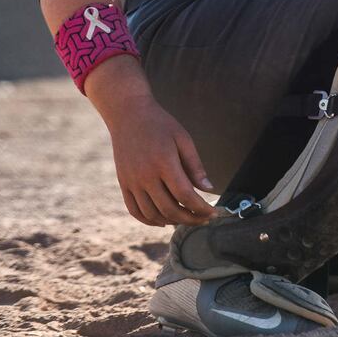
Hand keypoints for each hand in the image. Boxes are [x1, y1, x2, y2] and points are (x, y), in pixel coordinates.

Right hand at [104, 94, 217, 227]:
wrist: (129, 115)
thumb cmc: (161, 124)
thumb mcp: (183, 139)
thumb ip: (195, 166)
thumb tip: (209, 189)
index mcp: (164, 163)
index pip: (185, 195)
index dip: (201, 208)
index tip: (213, 212)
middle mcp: (145, 176)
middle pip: (169, 209)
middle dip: (190, 218)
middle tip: (204, 219)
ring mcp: (132, 182)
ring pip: (152, 214)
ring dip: (172, 221)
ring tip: (188, 218)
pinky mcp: (123, 184)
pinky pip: (135, 210)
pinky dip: (149, 220)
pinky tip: (164, 220)